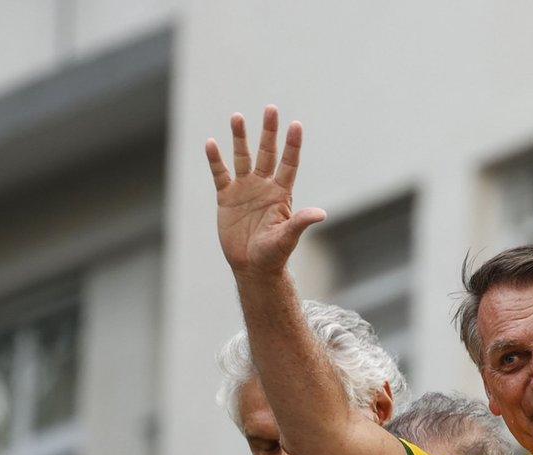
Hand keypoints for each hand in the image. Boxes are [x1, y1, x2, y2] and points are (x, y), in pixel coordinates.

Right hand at [206, 106, 325, 277]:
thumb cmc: (274, 254)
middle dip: (268, 132)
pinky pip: (220, 174)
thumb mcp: (287, 238)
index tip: (296, 124)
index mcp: (281, 193)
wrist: (252, 266)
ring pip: (242, 157)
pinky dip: (215, 160)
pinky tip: (211, 143)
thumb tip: (321, 214)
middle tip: (271, 109)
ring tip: (237, 117)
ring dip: (240, 138)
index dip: (292, 145)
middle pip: (267, 153)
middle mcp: (264, 186)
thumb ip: (300, 222)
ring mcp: (245, 189)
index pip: (289, 163)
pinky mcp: (226, 197)